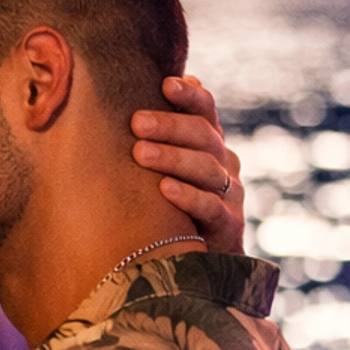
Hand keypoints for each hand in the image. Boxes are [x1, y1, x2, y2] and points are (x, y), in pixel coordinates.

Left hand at [130, 77, 244, 252]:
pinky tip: (164, 189)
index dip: (190, 97)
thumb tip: (119, 108)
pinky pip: (212, 208)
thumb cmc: (172, 210)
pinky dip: (188, 196)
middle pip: (205, 136)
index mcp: (211, 147)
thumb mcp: (165, 172)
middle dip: (170, 126)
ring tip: (140, 153)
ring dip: (173, 158)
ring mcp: (230, 195)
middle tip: (136, 122)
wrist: (203, 265)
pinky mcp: (229, 227)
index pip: (207, 112)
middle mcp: (225, 165)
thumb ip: (154, 143)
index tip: (166, 84)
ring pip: (208, 168)